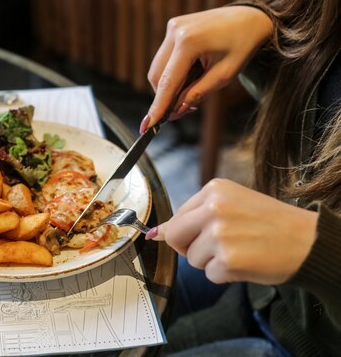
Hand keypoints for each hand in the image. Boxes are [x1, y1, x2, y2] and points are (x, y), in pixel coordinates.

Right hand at [140, 6, 272, 132]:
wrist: (251, 17)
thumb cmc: (242, 46)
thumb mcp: (223, 76)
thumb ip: (196, 94)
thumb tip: (175, 111)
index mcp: (189, 42)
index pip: (167, 81)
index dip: (157, 106)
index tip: (146, 126)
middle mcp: (175, 32)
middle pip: (156, 76)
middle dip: (165, 97)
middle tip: (183, 110)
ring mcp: (172, 27)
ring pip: (158, 68)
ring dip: (170, 85)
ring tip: (192, 89)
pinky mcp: (173, 27)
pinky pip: (164, 58)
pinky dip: (173, 72)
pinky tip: (192, 73)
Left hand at [148, 179, 317, 284]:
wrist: (309, 242)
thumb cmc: (271, 224)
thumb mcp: (233, 205)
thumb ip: (195, 216)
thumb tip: (155, 233)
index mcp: (214, 189)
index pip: (178, 217)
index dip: (189, 232)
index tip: (207, 234)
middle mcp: (214, 208)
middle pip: (175, 237)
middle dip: (191, 248)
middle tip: (221, 246)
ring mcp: (219, 234)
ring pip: (192, 259)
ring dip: (212, 262)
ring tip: (241, 251)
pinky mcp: (227, 259)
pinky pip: (210, 275)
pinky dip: (225, 275)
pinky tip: (247, 263)